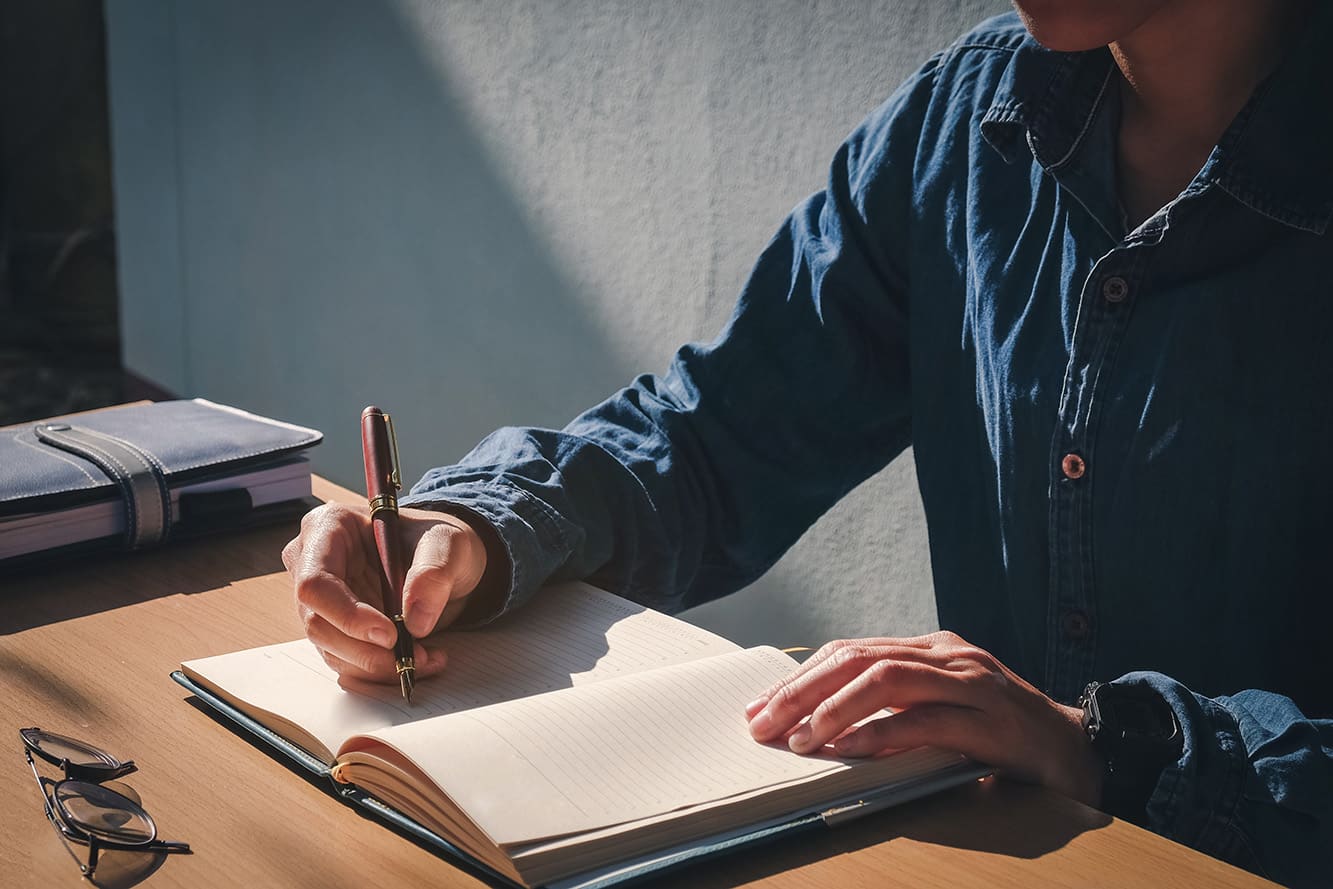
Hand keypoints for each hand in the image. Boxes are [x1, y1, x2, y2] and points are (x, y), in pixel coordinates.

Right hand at [281, 502, 487, 684]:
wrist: (443, 562)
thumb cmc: (436, 541)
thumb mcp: (447, 543)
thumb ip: (434, 573)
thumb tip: (415, 620)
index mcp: (329, 527)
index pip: (316, 582)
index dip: (347, 614)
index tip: (388, 635)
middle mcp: (312, 562)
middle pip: (318, 621)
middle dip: (365, 649)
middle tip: (412, 656)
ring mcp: (320, 598)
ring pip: (331, 647)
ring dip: (377, 664)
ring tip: (425, 658)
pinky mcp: (333, 626)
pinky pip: (346, 658)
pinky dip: (380, 668)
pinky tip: (417, 659)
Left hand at [745, 632, 1103, 805]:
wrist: (1079, 750)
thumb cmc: (1001, 734)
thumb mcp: (940, 709)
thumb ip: (893, 706)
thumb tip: (818, 723)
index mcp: (930, 648)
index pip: (850, 651)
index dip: (800, 677)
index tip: (761, 707)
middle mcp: (948, 655)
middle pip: (859, 658)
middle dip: (803, 690)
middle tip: (764, 722)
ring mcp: (972, 683)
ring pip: (888, 680)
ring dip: (835, 708)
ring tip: (800, 737)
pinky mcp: (993, 721)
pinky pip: (927, 722)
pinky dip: (882, 735)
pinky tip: (850, 749)